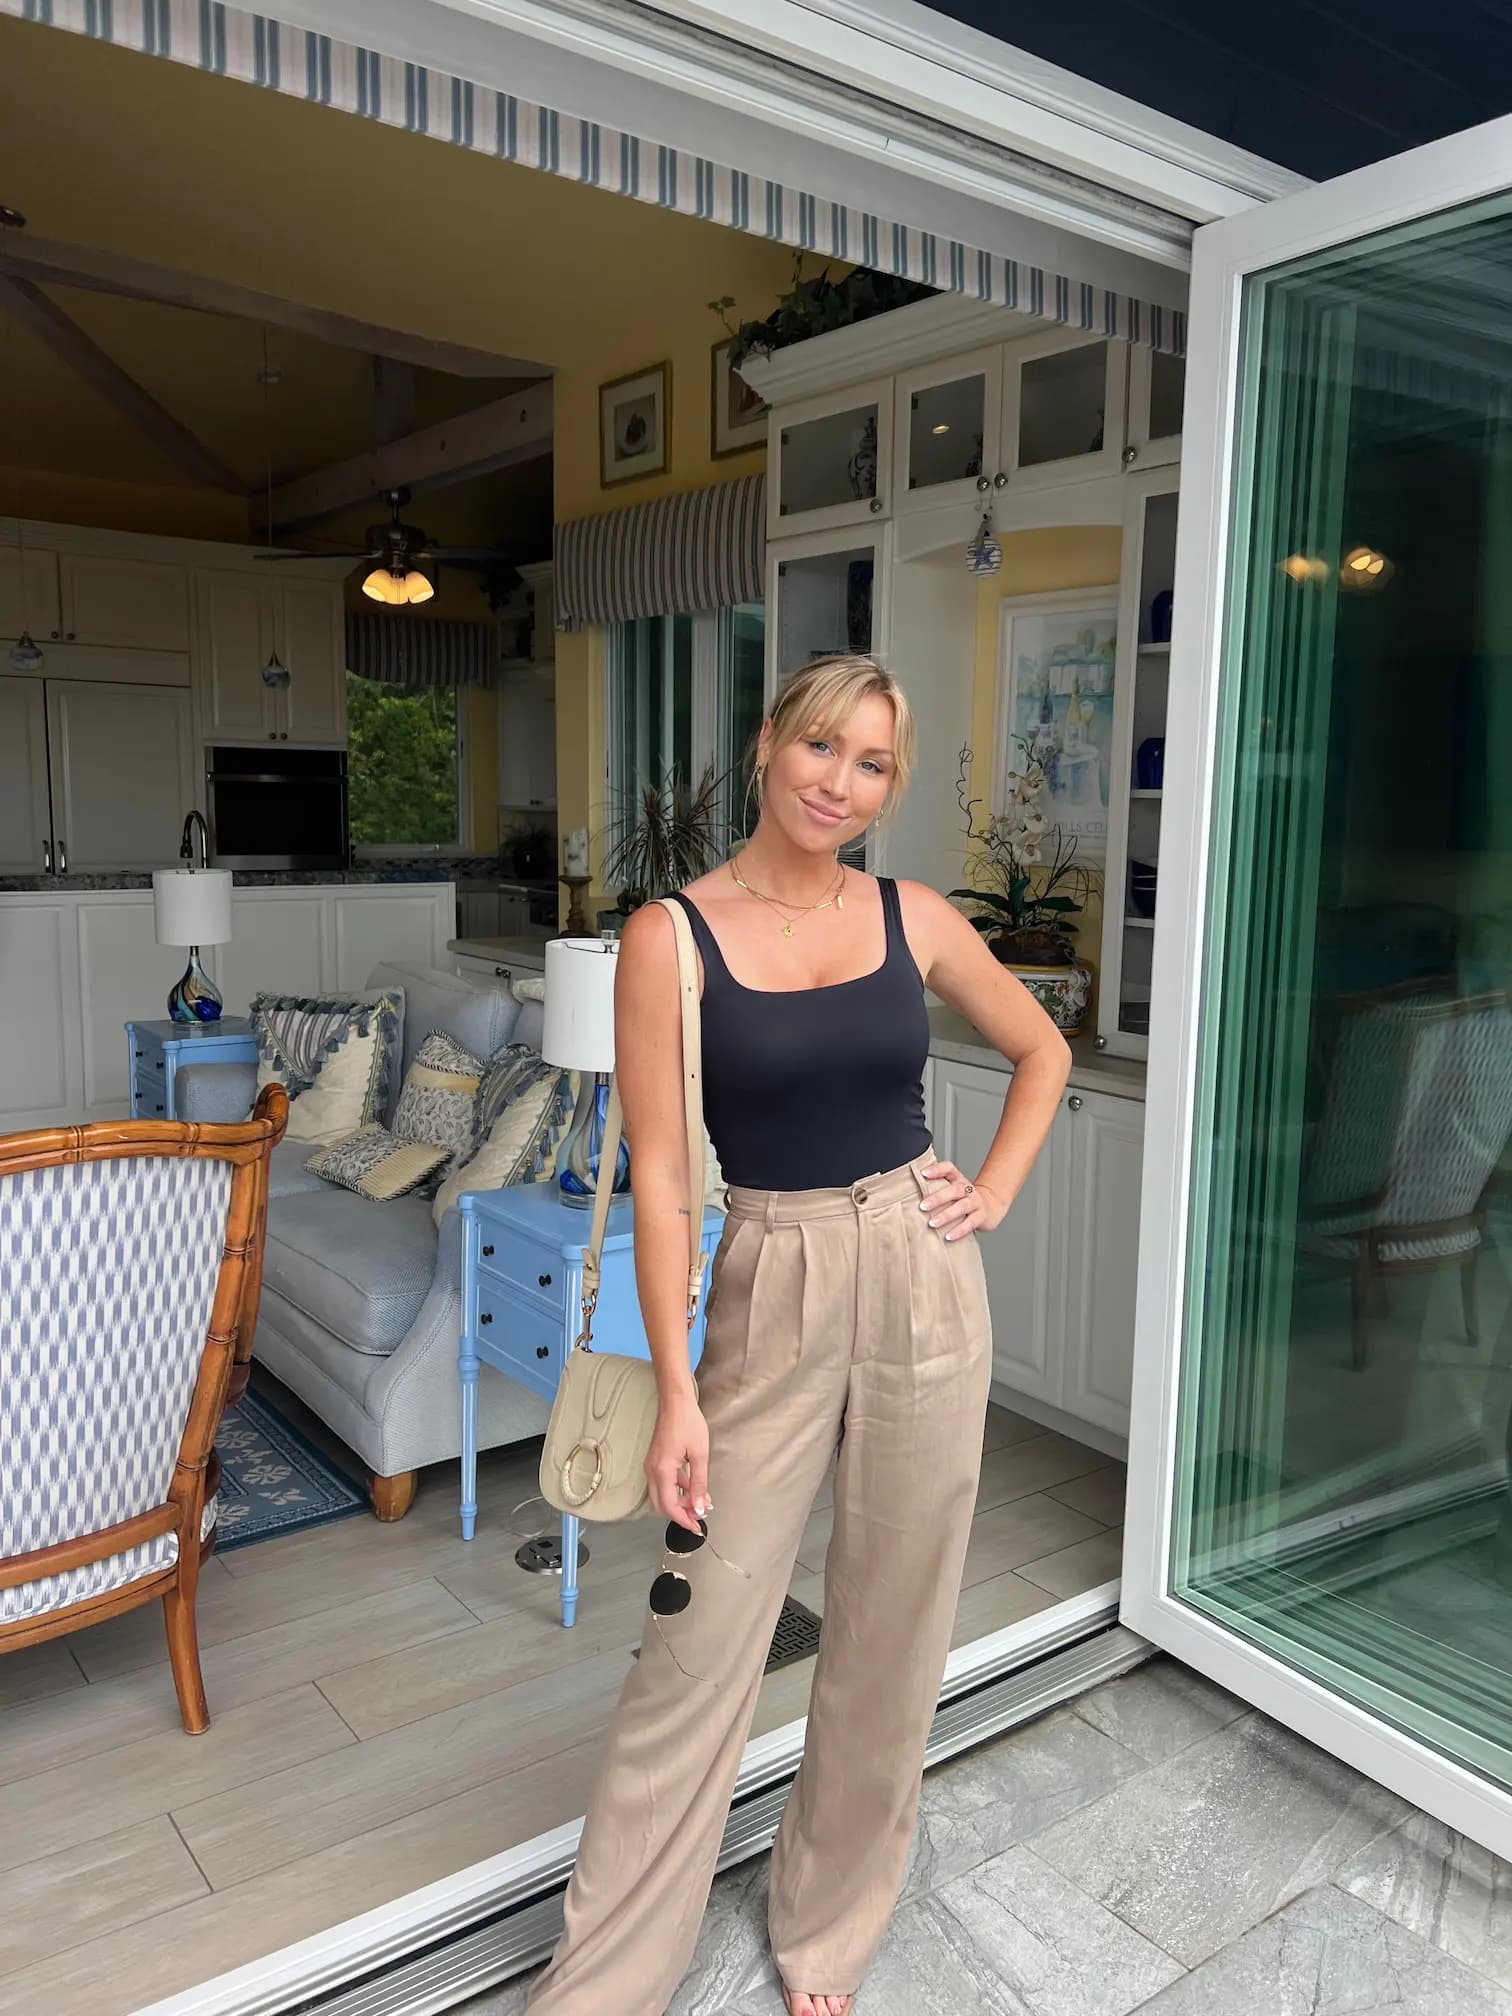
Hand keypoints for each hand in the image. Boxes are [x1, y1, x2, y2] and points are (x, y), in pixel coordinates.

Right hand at [646, 1388, 710, 1531]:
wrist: (676, 1402)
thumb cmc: (688, 1424)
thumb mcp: (699, 1455)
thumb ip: (699, 1484)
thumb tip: (699, 1507)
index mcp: (662, 1471)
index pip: (669, 1506)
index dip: (683, 1520)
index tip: (697, 1527)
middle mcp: (652, 1471)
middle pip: (662, 1504)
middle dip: (680, 1513)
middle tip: (699, 1517)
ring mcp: (652, 1465)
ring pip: (662, 1494)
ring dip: (680, 1501)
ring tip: (701, 1502)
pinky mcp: (656, 1460)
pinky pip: (664, 1482)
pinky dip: (677, 1489)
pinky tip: (693, 1488)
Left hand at [919, 1160, 1007, 1239]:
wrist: (991, 1205)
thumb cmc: (963, 1198)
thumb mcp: (952, 1188)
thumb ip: (936, 1186)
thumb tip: (907, 1189)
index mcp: (958, 1179)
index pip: (949, 1169)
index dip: (937, 1169)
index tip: (923, 1173)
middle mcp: (967, 1189)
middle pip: (954, 1190)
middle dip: (938, 1198)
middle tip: (922, 1206)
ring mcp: (975, 1202)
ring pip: (962, 1207)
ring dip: (946, 1215)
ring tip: (932, 1223)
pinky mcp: (981, 1216)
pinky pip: (971, 1223)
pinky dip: (959, 1230)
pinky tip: (948, 1236)